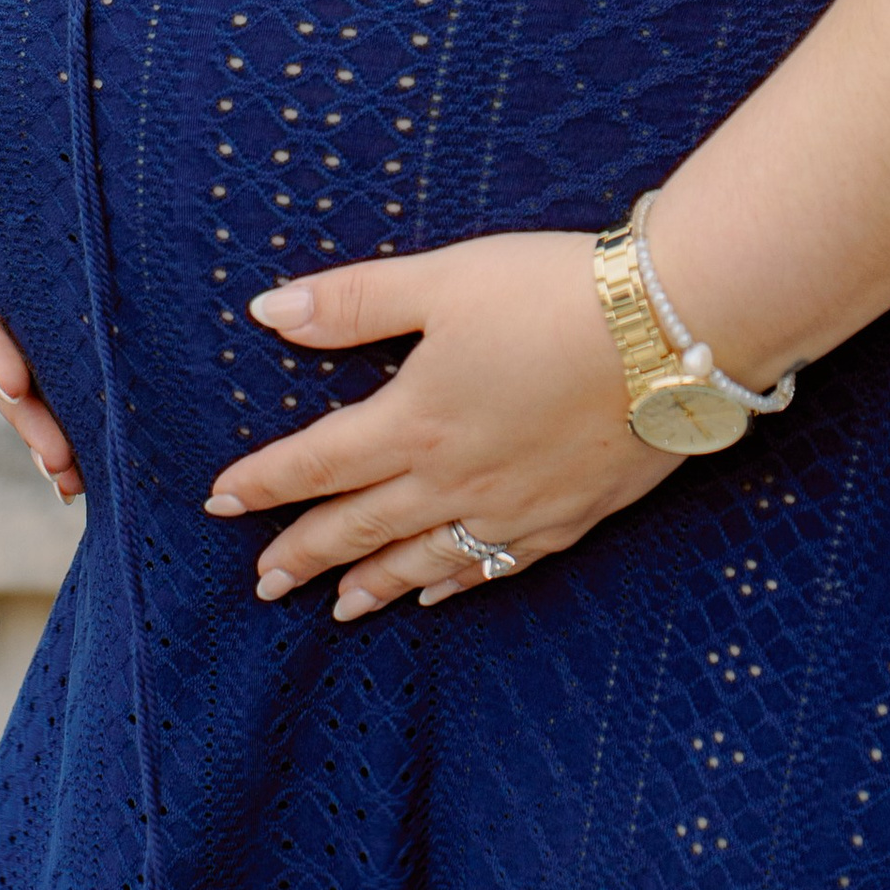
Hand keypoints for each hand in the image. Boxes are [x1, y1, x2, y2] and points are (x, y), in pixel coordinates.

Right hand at [0, 72, 82, 499]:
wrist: (6, 58)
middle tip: (62, 466)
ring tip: (80, 479)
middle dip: (24, 412)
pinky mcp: (52, 275)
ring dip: (48, 417)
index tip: (17, 382)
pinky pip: (59, 335)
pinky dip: (74, 383)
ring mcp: (16, 275)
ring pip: (29, 358)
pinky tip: (110, 430)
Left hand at [207, 230, 674, 620]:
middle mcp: (453, 479)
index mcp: (413, 420)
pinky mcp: (567, 516)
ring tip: (335, 608)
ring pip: (424, 559)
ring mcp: (512, 507)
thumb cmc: (552, 293)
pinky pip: (493, 568)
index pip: (316, 463)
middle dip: (304, 552)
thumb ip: (353, 303)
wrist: (671, 332)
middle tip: (262, 583)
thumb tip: (267, 310)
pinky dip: (454, 586)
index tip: (218, 504)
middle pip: (360, 525)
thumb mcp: (442, 280)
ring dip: (372, 584)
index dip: (263, 484)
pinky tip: (437, 596)